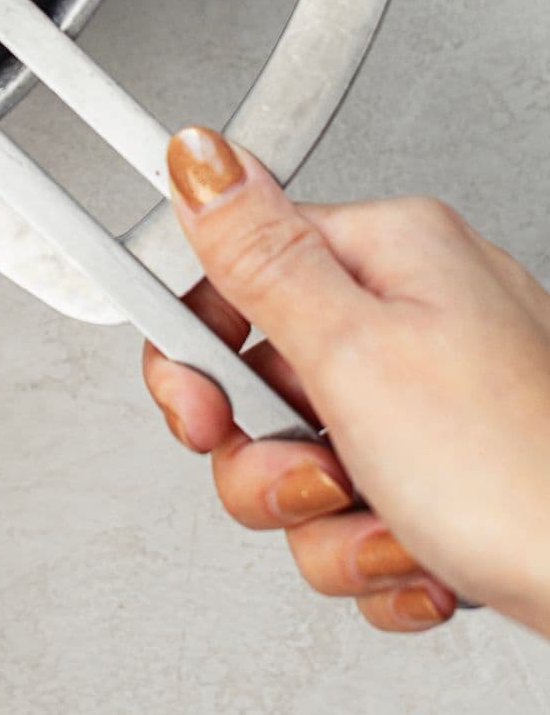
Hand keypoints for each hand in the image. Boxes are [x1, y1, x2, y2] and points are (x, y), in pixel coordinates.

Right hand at [142, 127, 549, 638]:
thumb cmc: (524, 474)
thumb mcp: (355, 354)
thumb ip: (258, 255)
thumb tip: (200, 154)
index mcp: (394, 253)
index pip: (239, 272)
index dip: (198, 351)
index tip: (202, 411)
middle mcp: (421, 312)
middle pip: (265, 384)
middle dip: (275, 464)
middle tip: (318, 477)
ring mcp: (439, 399)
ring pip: (307, 463)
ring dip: (334, 525)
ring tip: (393, 528)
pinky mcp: (454, 475)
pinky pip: (362, 513)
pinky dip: (381, 554)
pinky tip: (425, 561)